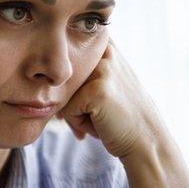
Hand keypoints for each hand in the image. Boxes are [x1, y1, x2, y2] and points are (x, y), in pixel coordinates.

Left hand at [56, 40, 166, 160]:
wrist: (146, 141)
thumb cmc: (119, 117)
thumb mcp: (105, 83)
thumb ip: (82, 72)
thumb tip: (42, 75)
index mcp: (107, 46)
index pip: (67, 55)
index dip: (68, 78)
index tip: (85, 94)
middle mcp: (105, 51)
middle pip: (61, 78)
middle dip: (71, 101)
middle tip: (96, 115)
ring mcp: (102, 69)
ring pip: (63, 94)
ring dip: (75, 113)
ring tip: (100, 119)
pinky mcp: (96, 89)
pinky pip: (67, 110)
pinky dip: (79, 124)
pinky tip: (102, 125)